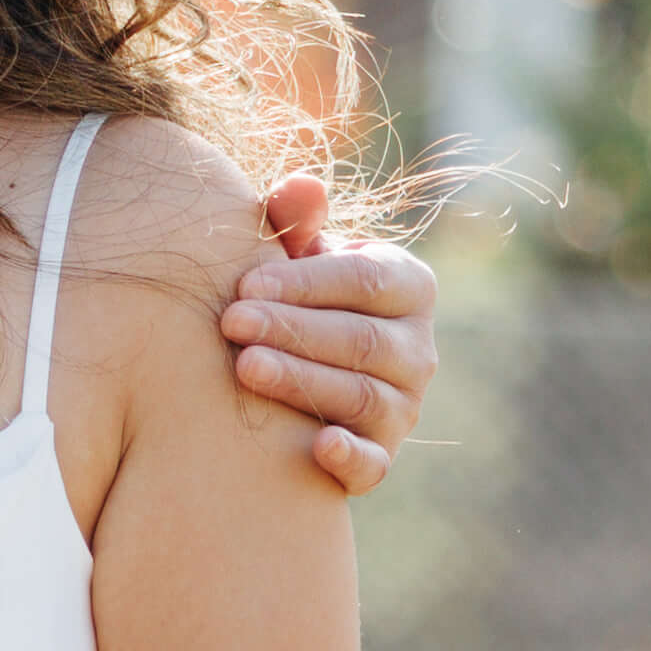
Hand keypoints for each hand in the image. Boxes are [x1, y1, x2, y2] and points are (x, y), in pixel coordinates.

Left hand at [217, 173, 434, 496]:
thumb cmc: (296, 296)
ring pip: (361, 396)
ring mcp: (405, 407)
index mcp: (409, 287)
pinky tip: (318, 445)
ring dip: (302, 381)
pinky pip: (374, 464)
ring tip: (245, 366)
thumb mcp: (298, 253)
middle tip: (231, 323)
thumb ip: (296, 220)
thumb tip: (300, 186)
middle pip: (361, 340)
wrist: (300, 368)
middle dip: (293, 330)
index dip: (306, 283)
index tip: (245, 284)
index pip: (366, 281)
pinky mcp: (381, 456)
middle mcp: (419, 350)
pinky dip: (351, 457)